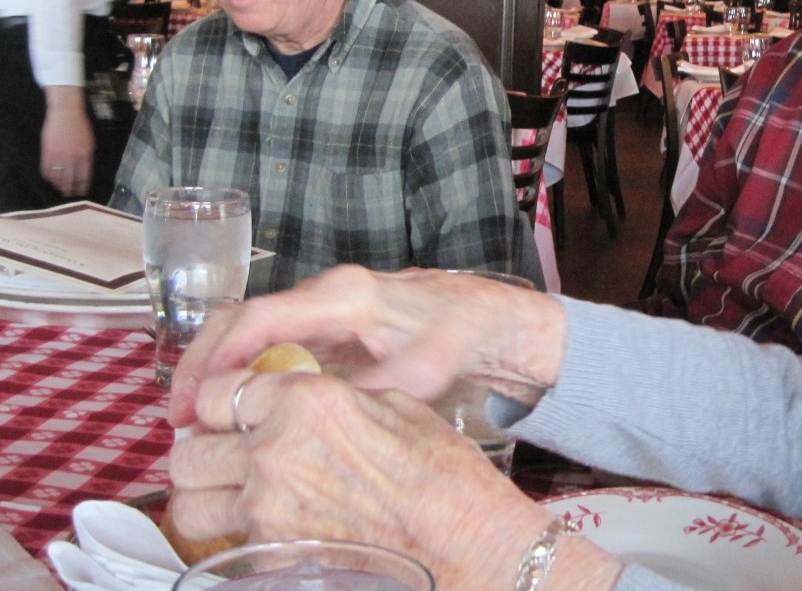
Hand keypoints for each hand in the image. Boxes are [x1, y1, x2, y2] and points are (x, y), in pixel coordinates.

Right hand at [40, 86, 93, 196]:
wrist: (67, 112)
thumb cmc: (81, 126)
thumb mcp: (89, 142)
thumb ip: (87, 156)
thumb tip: (84, 170)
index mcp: (86, 154)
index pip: (84, 176)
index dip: (82, 186)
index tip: (81, 193)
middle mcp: (73, 156)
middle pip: (70, 178)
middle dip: (70, 189)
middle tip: (69, 195)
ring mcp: (59, 154)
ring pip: (58, 175)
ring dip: (58, 184)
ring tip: (59, 190)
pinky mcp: (48, 150)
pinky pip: (46, 168)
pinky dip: (47, 176)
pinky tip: (49, 179)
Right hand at [168, 266, 567, 428]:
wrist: (484, 317)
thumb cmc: (457, 334)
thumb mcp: (424, 369)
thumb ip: (374, 390)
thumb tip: (323, 415)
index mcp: (344, 295)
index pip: (261, 316)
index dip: (220, 356)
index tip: (194, 399)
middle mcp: (325, 292)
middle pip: (241, 316)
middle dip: (202, 361)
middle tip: (176, 415)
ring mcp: (322, 305)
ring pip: (249, 328)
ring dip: (217, 367)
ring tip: (192, 418)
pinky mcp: (325, 322)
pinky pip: (269, 340)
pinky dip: (242, 370)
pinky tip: (233, 407)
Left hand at [169, 370, 566, 588]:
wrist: (465, 543)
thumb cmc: (444, 478)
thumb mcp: (395, 406)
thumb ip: (334, 397)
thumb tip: (307, 398)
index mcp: (305, 401)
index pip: (219, 391)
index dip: (219, 400)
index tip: (225, 409)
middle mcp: (275, 452)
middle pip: (190, 452)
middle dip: (202, 451)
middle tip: (221, 453)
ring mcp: (268, 510)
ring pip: (189, 505)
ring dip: (204, 497)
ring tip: (227, 494)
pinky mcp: (272, 559)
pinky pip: (223, 546)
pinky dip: (231, 536)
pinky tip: (260, 527)